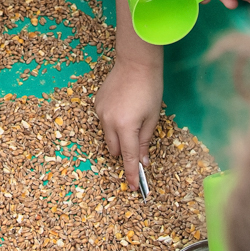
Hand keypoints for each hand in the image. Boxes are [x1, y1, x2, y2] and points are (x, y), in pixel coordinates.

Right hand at [96, 54, 163, 190]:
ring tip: (132, 122)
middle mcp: (109, 121)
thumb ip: (145, 141)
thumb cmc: (150, 89)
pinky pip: (104, 122)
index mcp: (125, 126)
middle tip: (137, 150)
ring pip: (108, 136)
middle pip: (115, 149)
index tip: (132, 188)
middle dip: (125, 153)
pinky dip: (113, 123)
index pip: (129, 157)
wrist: (135, 62)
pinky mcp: (97, 103)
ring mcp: (100, 112)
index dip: (131, 174)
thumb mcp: (152, 117)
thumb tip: (142, 161)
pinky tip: (123, 110)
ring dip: (118, 137)